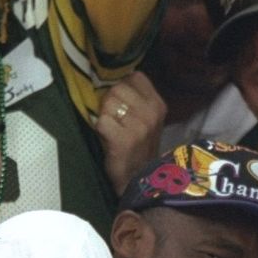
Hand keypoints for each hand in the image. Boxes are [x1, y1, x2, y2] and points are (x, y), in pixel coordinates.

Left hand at [94, 71, 166, 191]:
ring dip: (103, 116)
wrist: (138, 180)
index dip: (122, 85)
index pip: (135, 77)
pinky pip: (102, 121)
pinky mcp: (124, 140)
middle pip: (117, 88)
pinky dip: (99, 129)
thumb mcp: (146, 119)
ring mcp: (140, 127)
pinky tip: (107, 138)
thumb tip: (110, 78)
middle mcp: (152, 113)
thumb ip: (135, 98)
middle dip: (109, 102)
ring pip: (107, 103)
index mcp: (158, 104)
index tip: (120, 101)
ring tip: (111, 130)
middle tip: (113, 120)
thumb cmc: (137, 147)